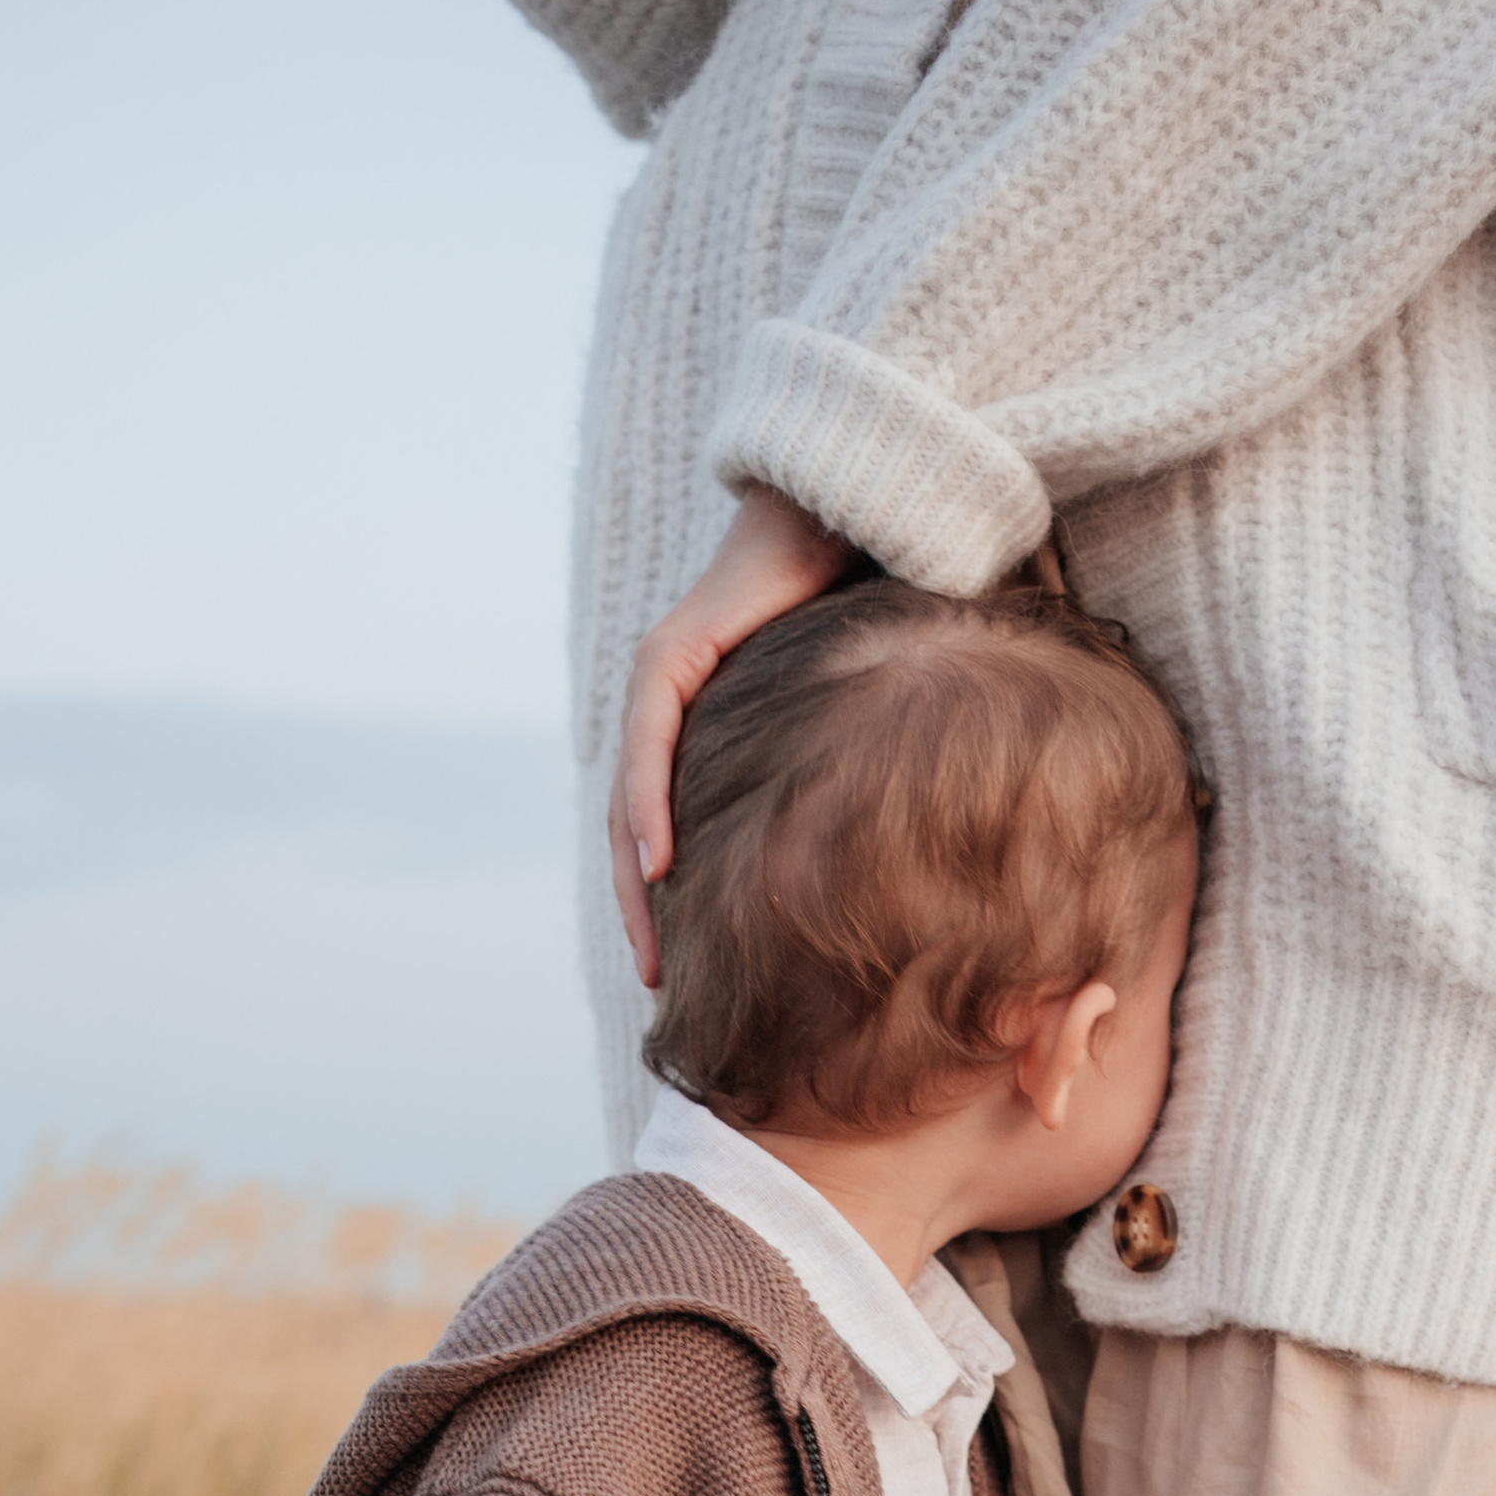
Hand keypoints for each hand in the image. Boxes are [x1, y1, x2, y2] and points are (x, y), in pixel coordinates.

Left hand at [610, 488, 851, 986]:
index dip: (669, 901)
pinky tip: (659, 866)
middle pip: (634, 831)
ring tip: (651, 953)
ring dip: (635, 882)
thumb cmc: (852, 603)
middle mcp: (665, 707)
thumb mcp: (836, 714)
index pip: (668, 828)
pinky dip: (650, 809)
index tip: (683, 969)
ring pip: (629, 801)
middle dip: (643, 913)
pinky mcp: (671, 656)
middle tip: (655, 984)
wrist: (840, 511)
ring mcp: (660, 680)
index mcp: (698, 727)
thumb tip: (866, 848)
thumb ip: (830, 767)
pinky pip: (652, 747)